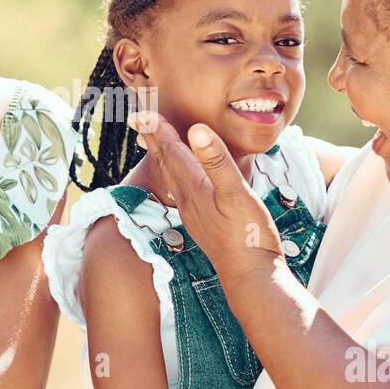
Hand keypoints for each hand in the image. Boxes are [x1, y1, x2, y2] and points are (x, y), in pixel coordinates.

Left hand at [128, 110, 281, 286]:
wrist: (251, 276)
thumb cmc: (247, 235)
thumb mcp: (235, 194)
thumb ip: (216, 162)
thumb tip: (196, 131)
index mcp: (194, 187)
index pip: (171, 151)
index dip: (158, 129)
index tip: (142, 111)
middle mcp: (187, 199)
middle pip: (165, 162)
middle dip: (152, 139)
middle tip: (138, 119)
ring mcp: (193, 212)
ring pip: (171, 177)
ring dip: (161, 157)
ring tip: (152, 142)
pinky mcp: (203, 222)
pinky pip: (182, 189)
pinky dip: (177, 175)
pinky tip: (181, 178)